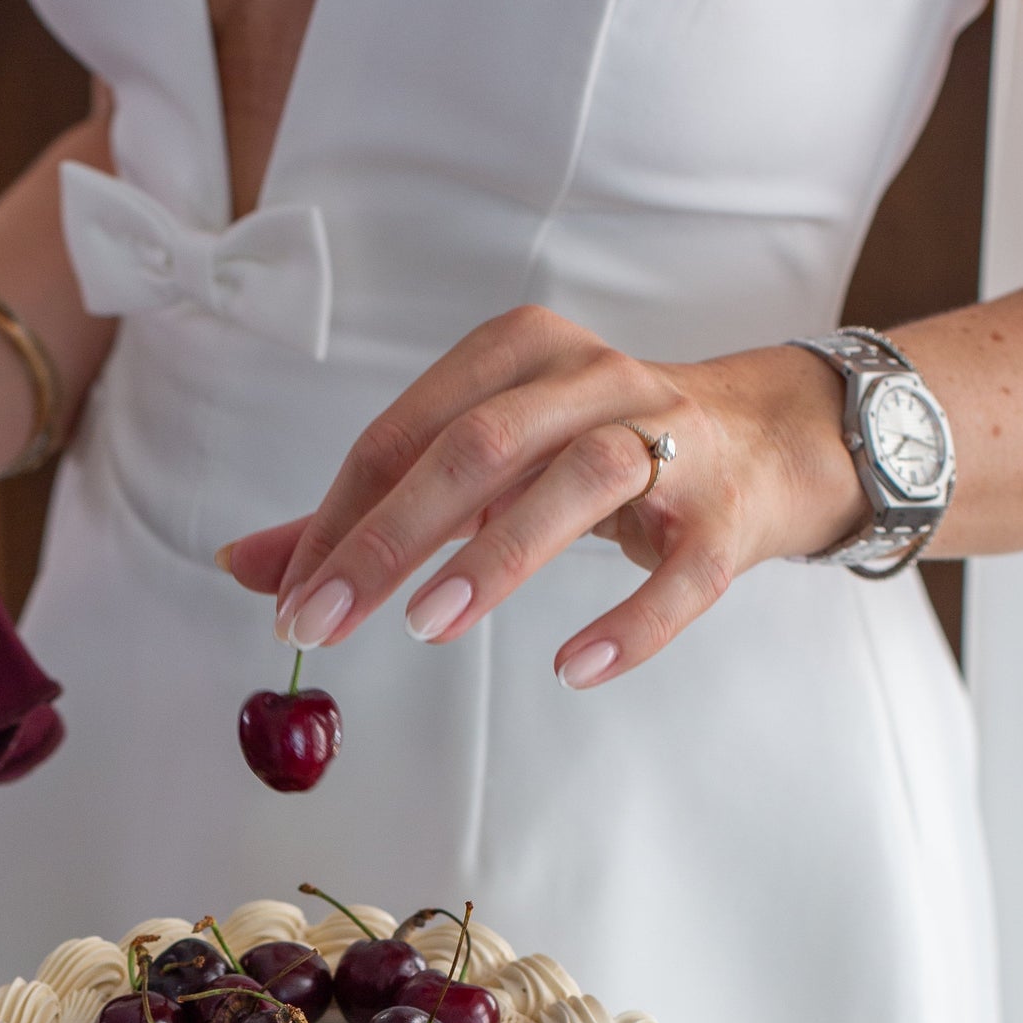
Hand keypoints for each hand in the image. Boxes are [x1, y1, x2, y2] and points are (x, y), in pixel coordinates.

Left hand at [216, 307, 866, 684]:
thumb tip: (249, 564)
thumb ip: (375, 511)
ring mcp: (669, 440)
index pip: (404, 433)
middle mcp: (591, 380)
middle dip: (387, 536)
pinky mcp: (729, 513)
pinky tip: (573, 667)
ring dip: (496, 555)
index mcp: (518, 356)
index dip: (338, 518)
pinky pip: (682, 570)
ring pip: (576, 480)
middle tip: (321, 621)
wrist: (774, 439)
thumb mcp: (488, 463)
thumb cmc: (604, 451)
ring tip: (429, 626)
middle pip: (476, 447)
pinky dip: (631, 620)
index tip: (287, 600)